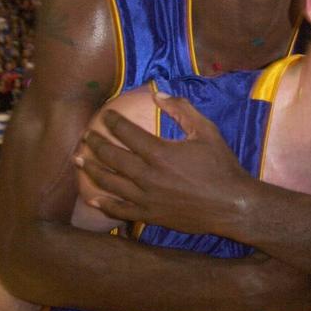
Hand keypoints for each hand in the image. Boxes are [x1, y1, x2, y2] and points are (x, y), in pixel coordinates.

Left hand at [79, 93, 254, 233]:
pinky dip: (104, 205)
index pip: (126, 133)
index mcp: (159, 152)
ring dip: (91, 170)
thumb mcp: (207, 131)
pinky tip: (92, 199)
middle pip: (111, 157)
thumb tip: (159, 95)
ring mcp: (146, 198)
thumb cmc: (222, 166)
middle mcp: (147, 175)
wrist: (232, 205)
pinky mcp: (150, 215)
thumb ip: (182, 110)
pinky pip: (120, 211)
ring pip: (110, 183)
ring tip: (78, 161)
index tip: (106, 116)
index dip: (112, 122)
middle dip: (95, 144)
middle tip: (85, 137)